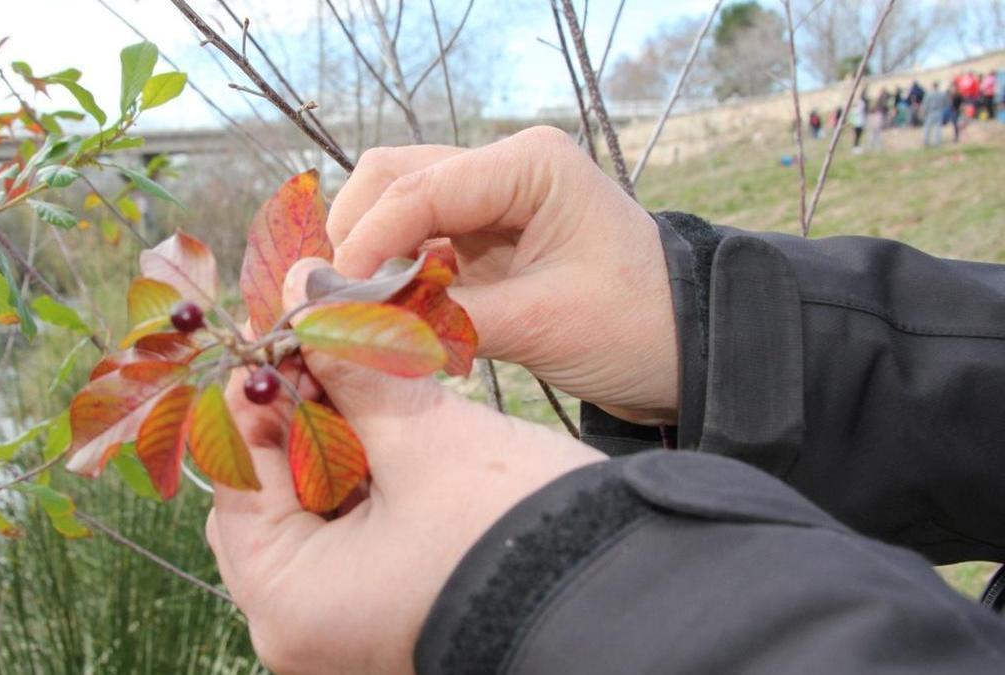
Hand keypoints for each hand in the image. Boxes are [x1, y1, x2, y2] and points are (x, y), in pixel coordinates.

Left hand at [205, 259, 603, 673]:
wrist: (626, 604)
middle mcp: (299, 626)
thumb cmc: (522, 533)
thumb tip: (309, 288)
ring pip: (310, 512)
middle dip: (303, 417)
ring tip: (370, 384)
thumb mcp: (427, 440)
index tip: (295, 334)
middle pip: (268, 494)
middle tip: (337, 352)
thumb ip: (354, 364)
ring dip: (336, 443)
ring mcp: (342, 625)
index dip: (261, 392)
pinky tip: (394, 433)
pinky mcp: (381, 613)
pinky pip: (347, 537)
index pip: (235, 472)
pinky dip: (365, 481)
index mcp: (288, 600)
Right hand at [327, 126, 678, 424]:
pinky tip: (387, 314)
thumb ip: (441, 319)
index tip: (330, 302)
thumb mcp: (538, 324)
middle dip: (354, 237)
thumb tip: (351, 326)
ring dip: (369, 255)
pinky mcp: (487, 240)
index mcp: (528, 164)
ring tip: (354, 312)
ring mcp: (493, 202)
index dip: (364, 244)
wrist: (690, 350)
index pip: (416, 190)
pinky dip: (393, 275)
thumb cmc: (635, 327)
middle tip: (332, 303)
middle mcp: (504, 168)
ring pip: (397, 208)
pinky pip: (418, 245)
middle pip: (392, 180)